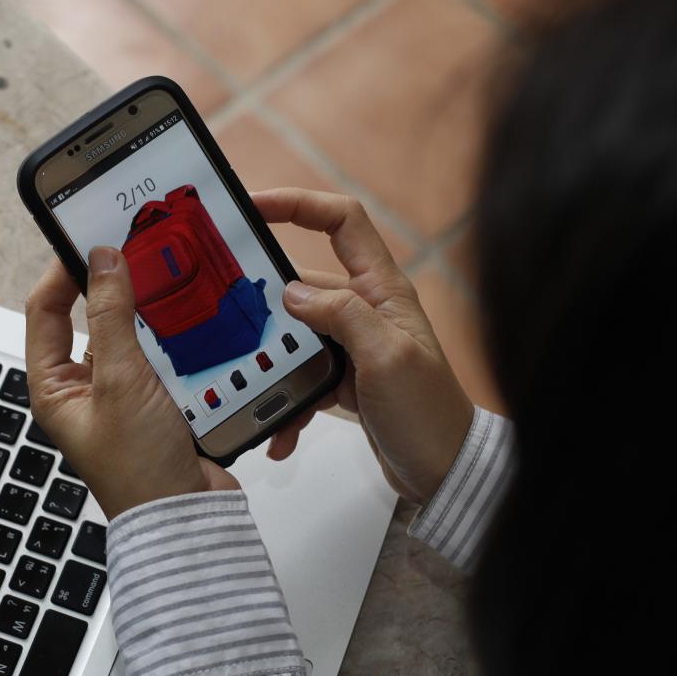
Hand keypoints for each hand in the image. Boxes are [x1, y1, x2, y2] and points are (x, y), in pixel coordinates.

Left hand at [24, 248, 238, 519]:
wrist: (187, 520)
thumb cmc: (139, 470)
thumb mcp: (120, 381)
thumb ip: (110, 317)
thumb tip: (101, 261)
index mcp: (53, 386)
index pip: (44, 311)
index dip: (62, 271)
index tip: (90, 239)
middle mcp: (83, 389)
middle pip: (91, 318)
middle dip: (113, 286)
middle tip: (137, 250)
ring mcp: (122, 395)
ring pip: (132, 334)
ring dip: (150, 313)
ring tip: (169, 280)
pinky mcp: (158, 402)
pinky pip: (163, 356)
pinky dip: (176, 338)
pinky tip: (194, 321)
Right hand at [257, 188, 474, 503]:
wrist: (444, 471)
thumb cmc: (430, 414)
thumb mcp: (387, 358)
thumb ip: (342, 316)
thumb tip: (293, 292)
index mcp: (382, 290)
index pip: (342, 221)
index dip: (300, 204)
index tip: (255, 206)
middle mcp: (365, 310)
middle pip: (302, 281)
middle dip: (266, 301)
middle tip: (232, 316)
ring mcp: (352, 345)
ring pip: (293, 335)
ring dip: (272, 363)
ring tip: (254, 386)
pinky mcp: (342, 379)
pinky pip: (299, 377)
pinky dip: (286, 401)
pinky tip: (280, 430)